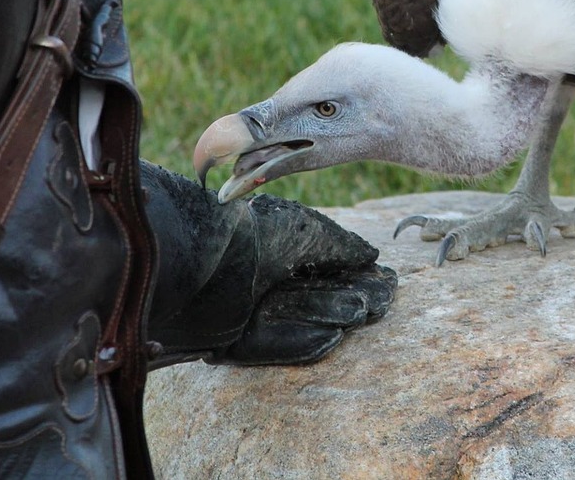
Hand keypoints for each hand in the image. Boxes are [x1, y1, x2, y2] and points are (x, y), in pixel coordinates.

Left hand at [141, 161, 395, 366]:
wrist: (188, 261)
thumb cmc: (245, 235)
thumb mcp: (302, 232)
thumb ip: (337, 245)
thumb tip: (371, 255)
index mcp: (271, 242)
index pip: (319, 261)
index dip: (353, 270)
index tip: (386, 278)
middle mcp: (257, 273)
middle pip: (312, 291)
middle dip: (350, 294)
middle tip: (385, 300)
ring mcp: (243, 306)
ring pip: (297, 316)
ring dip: (333, 314)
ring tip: (367, 312)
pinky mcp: (229, 338)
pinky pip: (270, 344)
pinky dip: (300, 341)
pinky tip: (333, 337)